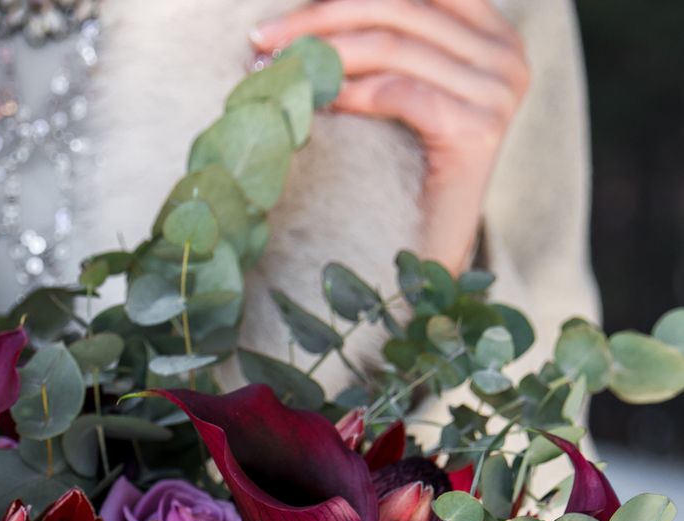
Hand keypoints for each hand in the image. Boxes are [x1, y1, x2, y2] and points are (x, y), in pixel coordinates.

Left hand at [250, 0, 530, 273]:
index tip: (283, 16)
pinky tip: (314, 101)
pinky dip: (352, 92)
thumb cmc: (401, 174)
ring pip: (395, 47)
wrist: (427, 251)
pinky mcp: (479, 129)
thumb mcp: (396, 92)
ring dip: (325, 55)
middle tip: (261, 38)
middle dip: (322, 18)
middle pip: (400, 8)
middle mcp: (504, 53)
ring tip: (275, 70)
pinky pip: (401, 92)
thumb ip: (382, 47)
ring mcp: (498, 91)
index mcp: (488, 32)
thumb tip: (304, 19)